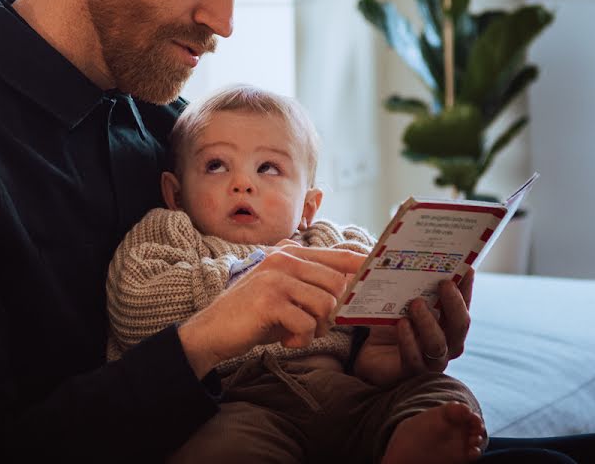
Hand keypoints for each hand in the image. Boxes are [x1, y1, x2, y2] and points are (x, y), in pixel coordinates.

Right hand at [178, 246, 364, 377]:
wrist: (213, 331)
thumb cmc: (253, 315)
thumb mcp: (284, 293)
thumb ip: (311, 285)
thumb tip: (350, 290)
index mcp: (289, 253)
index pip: (339, 255)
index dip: (364, 264)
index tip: (382, 270)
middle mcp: (284, 258)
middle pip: (337, 285)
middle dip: (333, 313)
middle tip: (313, 326)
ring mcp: (276, 277)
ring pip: (325, 306)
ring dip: (316, 328)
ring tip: (296, 332)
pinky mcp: (269, 300)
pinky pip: (307, 324)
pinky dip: (300, 340)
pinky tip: (285, 340)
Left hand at [353, 269, 473, 385]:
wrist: (367, 351)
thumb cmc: (389, 321)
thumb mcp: (400, 300)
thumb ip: (411, 284)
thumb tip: (414, 256)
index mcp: (448, 323)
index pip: (463, 305)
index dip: (467, 288)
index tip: (467, 268)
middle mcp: (446, 343)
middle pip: (460, 326)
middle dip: (453, 303)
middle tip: (443, 283)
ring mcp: (431, 360)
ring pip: (439, 344)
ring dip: (428, 322)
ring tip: (415, 303)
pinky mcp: (411, 372)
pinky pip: (414, 358)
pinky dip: (408, 340)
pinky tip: (401, 324)